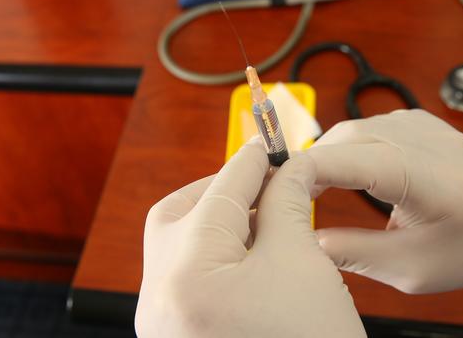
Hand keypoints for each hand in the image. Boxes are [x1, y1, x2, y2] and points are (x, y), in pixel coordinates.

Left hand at [135, 138, 365, 337]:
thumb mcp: (302, 264)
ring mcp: (164, 322)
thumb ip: (287, 204)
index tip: (271, 144)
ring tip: (264, 216)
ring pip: (180, 244)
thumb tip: (287, 169)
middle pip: (179, 214)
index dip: (251, 161)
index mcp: (187, 275)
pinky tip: (250, 251)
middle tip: (264, 182)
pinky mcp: (177, 336)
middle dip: (222, 189)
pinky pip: (186, 276)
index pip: (220, 191)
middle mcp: (160, 299)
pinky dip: (214, 253)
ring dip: (218, 220)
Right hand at [306, 109, 462, 292]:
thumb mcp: (408, 270)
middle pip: (358, 136)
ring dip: (328, 151)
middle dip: (316, 159)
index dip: (318, 167)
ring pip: (359, 126)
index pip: (369, 161)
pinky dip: (346, 145)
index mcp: (443, 187)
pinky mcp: (423, 122)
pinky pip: (371, 124)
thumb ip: (354, 252)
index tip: (283, 183)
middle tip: (291, 191)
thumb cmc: (462, 254)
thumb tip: (303, 238)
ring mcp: (432, 128)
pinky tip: (339, 167)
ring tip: (311, 184)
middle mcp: (440, 146)